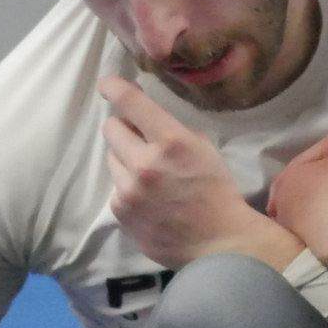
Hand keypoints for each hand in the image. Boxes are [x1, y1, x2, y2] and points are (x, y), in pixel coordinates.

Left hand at [99, 75, 299, 267]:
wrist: (220, 243)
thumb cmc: (217, 191)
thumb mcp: (203, 149)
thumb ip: (173, 131)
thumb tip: (144, 120)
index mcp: (170, 142)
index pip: (131, 102)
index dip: (114, 88)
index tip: (107, 84)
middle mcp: (144, 163)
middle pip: (110, 128)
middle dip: (124, 129)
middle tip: (140, 139)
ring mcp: (129, 191)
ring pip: (112, 159)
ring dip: (126, 161)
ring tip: (150, 177)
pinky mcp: (121, 213)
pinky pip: (116, 188)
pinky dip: (128, 189)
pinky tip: (149, 200)